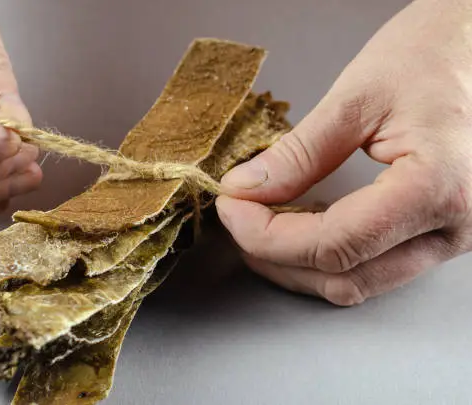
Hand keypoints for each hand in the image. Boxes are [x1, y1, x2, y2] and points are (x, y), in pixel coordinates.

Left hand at [216, 0, 471, 305]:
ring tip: (260, 225)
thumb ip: (297, 154)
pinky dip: (326, 255)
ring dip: (298, 264)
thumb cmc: (431, 56)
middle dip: (276, 255)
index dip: (267, 235)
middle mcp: (454, 227)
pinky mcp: (438, 232)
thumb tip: (247, 189)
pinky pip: (374, 265)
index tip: (231, 208)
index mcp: (436, 188)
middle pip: (344, 277)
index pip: (333, 245)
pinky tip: (299, 226)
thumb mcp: (355, 99)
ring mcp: (451, 236)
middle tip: (238, 217)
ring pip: (358, 283)